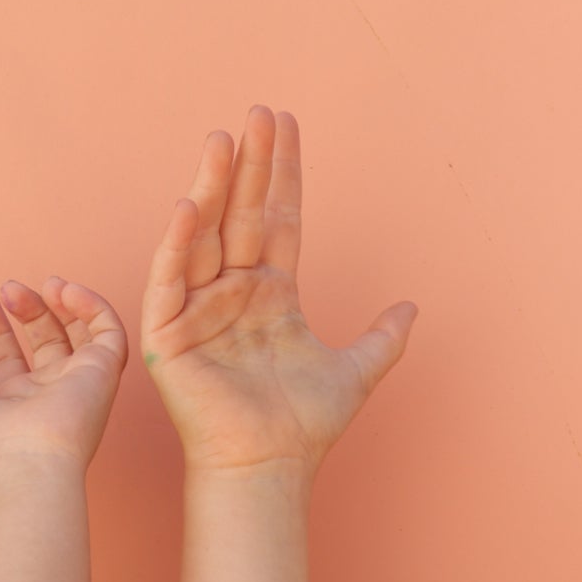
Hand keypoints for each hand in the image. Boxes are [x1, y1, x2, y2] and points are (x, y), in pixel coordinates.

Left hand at [0, 276, 126, 484]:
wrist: (24, 465)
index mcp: (13, 404)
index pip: (8, 357)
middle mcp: (48, 395)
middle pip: (44, 342)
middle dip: (27, 309)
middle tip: (8, 288)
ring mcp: (77, 385)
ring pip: (79, 335)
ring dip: (62, 304)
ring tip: (44, 284)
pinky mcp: (102, 374)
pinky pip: (109, 332)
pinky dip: (92, 306)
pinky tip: (66, 292)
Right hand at [144, 108, 414, 475]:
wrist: (270, 468)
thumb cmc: (304, 429)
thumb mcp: (356, 372)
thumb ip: (383, 338)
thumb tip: (411, 309)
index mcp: (270, 296)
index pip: (276, 219)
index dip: (282, 174)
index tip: (286, 124)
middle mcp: (232, 295)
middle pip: (240, 215)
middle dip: (248, 164)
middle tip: (257, 112)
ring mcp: (199, 311)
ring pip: (205, 235)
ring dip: (211, 186)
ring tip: (222, 138)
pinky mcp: (169, 335)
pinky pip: (170, 280)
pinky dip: (177, 244)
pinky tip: (189, 205)